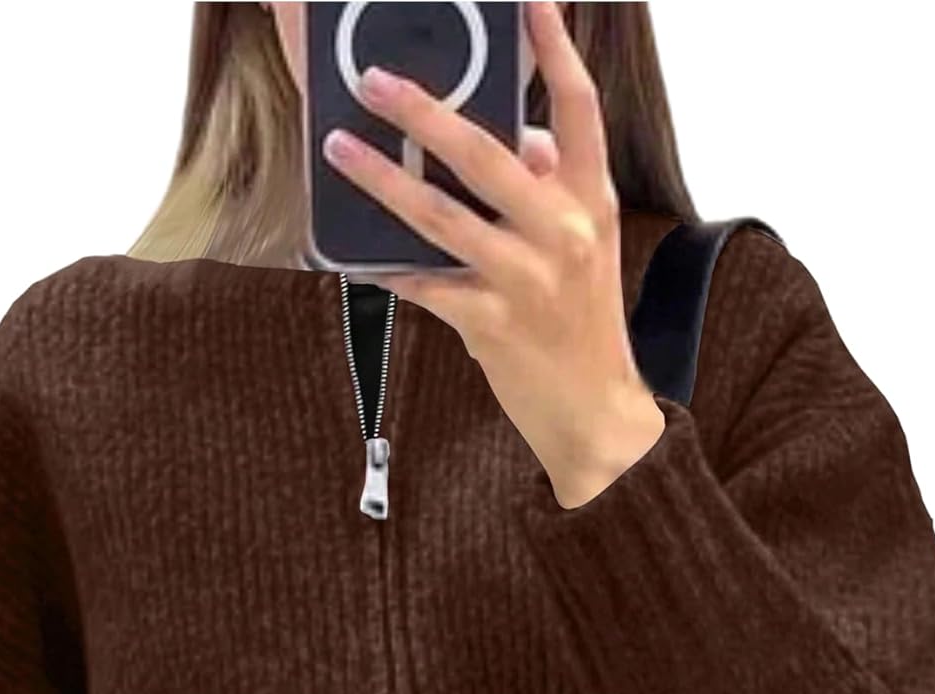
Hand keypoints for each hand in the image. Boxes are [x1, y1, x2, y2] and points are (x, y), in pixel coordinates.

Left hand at [319, 0, 665, 507]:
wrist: (594, 412)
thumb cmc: (583, 325)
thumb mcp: (585, 245)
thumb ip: (551, 187)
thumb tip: (515, 141)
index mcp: (590, 200)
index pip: (577, 107)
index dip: (553, 48)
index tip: (529, 0)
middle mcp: (562, 231)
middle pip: (485, 151)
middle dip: (423, 109)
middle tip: (374, 79)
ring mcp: (525, 279)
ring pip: (440, 214)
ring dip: (382, 179)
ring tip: (339, 148)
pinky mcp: (490, 323)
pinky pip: (424, 283)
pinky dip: (386, 267)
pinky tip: (352, 255)